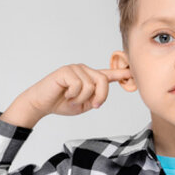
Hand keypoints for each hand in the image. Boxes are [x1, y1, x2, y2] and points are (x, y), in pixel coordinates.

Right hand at [1, 64, 131, 127]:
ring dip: (81, 98)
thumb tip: (102, 95)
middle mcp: (84, 70)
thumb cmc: (61, 103)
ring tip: (71, 99)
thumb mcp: (84, 105)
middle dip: (100, 96)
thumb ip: (96, 99)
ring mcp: (75, 69)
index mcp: (90, 78)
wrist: (41, 104)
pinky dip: (73, 95)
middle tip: (91, 105)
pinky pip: (79, 85)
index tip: (132, 71)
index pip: (108, 74)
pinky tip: (65, 94)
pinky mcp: (66, 71)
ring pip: (90, 85)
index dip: (121, 73)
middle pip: (102, 81)